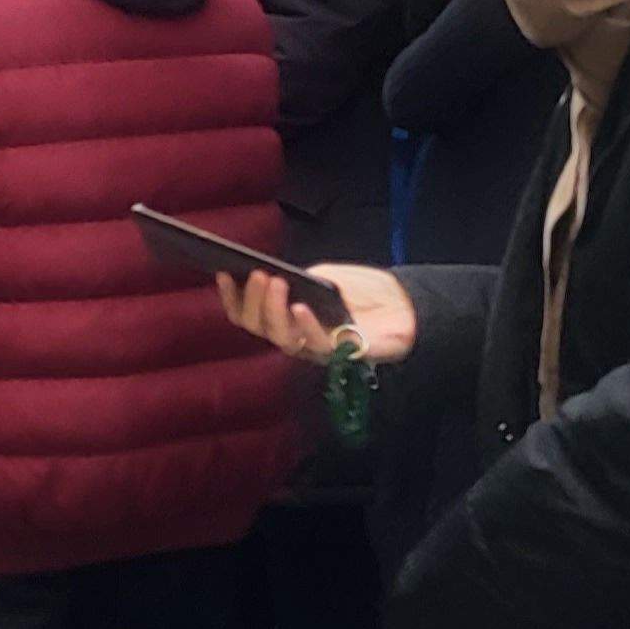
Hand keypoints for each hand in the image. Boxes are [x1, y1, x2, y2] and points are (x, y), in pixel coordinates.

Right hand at [216, 265, 417, 366]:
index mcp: (286, 319)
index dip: (231, 298)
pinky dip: (305, 325)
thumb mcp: (323, 277)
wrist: (406, 304)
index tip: (223, 273)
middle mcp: (296, 337)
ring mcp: (316, 347)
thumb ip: (298, 281)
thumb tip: (272, 277)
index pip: (247, 315)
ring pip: (280, 338)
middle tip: (258, 275)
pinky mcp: (341, 354)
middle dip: (252, 300)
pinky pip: (316, 345)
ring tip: (276, 282)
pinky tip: (299, 307)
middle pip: (258, 327)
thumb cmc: (364, 291)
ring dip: (273, 310)